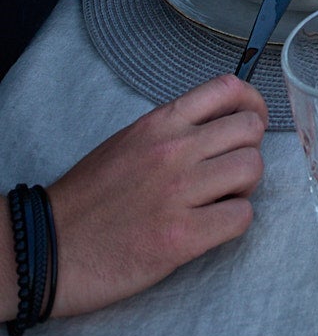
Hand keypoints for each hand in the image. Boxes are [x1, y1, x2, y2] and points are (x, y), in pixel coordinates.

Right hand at [26, 77, 266, 320]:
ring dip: (243, 188)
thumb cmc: (87, 199)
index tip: (251, 121)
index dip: (252, 103)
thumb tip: (219, 126)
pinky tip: (211, 228)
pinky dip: (233, 222)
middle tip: (228, 173)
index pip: (228, 88)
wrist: (47, 247)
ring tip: (218, 201)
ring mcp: (178, 192)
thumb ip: (173, 129)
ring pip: (253, 169)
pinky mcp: (180, 237)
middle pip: (251, 130)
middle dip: (248, 151)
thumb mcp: (128, 142)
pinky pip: (241, 217)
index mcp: (159, 122)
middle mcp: (173, 149)